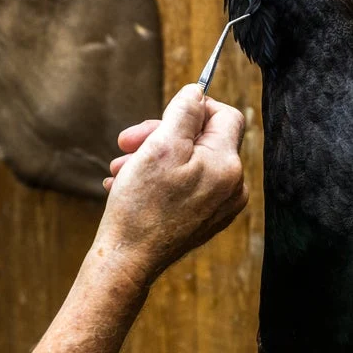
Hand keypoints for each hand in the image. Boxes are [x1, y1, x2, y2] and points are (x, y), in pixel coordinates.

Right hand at [94, 84, 247, 285]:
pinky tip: (128, 185)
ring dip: (152, 157)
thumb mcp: (161, 146)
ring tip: (120, 169)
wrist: (128, 261)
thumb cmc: (141, 204)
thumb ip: (184, 112)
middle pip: (202, 139)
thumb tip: (197, 91)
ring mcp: (219, 206)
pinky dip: (158, 179)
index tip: (165, 113)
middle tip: (126, 142)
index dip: (195, 107)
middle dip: (161, 135)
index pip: (226, 115)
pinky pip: (185, 186)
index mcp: (227, 165)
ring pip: (188, 162)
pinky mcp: (204, 220)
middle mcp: (232, 187)